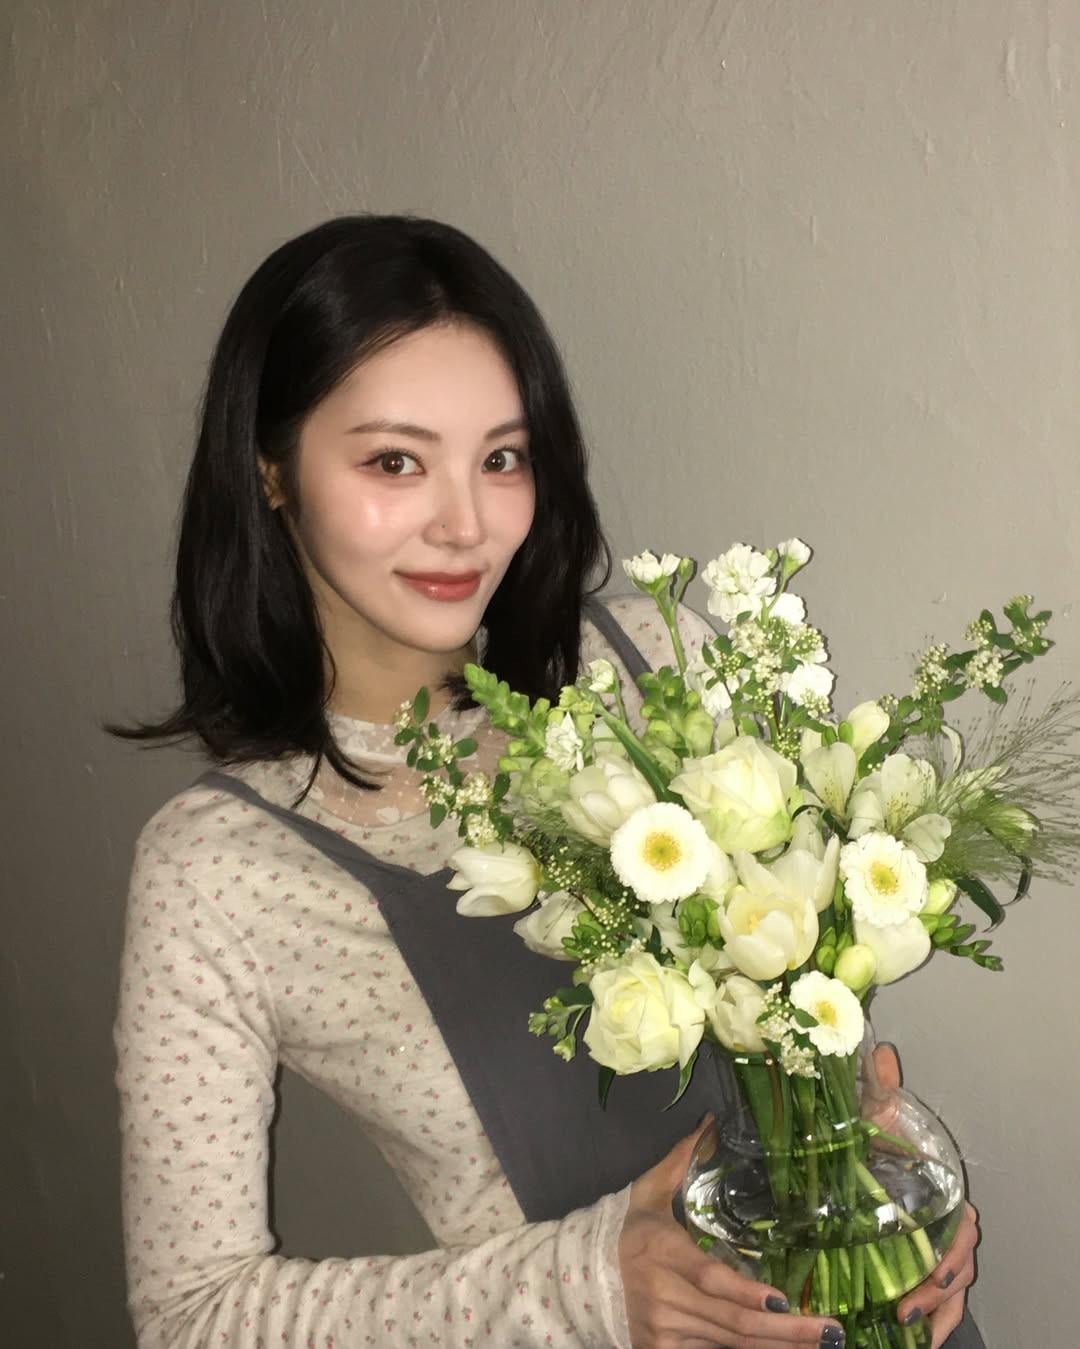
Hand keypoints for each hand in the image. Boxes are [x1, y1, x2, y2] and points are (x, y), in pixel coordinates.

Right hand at [619, 1117, 846, 1348]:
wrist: (582, 1278)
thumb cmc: (626, 1230)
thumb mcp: (647, 1192)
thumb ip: (680, 1160)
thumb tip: (709, 1121)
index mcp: (661, 1252)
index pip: (709, 1277)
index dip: (745, 1292)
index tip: (783, 1300)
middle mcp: (663, 1295)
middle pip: (731, 1322)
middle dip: (785, 1330)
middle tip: (829, 1331)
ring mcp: (663, 1330)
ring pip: (728, 1344)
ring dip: (776, 1348)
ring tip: (818, 1345)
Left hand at [873, 1045, 980, 1348]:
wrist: (866, 1159)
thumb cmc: (878, 1142)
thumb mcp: (876, 1117)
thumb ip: (881, 1087)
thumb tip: (881, 1051)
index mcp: (943, 1192)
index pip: (963, 1227)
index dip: (952, 1251)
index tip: (934, 1267)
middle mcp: (949, 1225)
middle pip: (961, 1265)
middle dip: (939, 1288)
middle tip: (907, 1305)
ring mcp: (940, 1251)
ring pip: (955, 1290)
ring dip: (936, 1311)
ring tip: (906, 1324)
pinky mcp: (926, 1271)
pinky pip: (945, 1306)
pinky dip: (936, 1323)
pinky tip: (918, 1337)